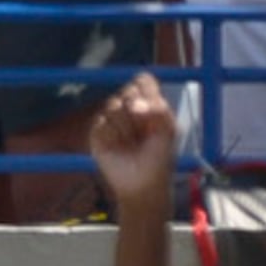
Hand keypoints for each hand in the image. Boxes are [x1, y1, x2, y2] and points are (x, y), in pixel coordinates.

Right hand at [86, 72, 178, 216]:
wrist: (143, 184)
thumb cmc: (159, 158)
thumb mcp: (167, 131)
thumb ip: (158, 110)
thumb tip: (135, 104)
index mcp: (148, 104)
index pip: (143, 81)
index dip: (145, 89)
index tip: (151, 106)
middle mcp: (128, 108)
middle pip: (127, 90)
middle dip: (137, 108)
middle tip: (144, 128)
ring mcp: (112, 119)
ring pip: (113, 105)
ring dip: (126, 126)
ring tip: (131, 143)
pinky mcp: (98, 132)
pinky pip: (101, 122)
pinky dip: (112, 135)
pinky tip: (118, 147)